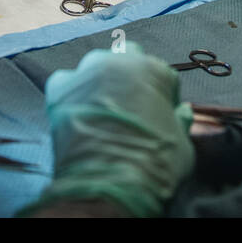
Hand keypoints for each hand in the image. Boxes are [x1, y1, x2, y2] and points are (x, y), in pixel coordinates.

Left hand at [20, 43, 195, 216]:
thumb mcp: (183, 143)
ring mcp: (86, 71)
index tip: (161, 114)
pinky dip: (73, 95)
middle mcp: (119, 61)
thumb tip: (181, 112)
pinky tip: (78, 115)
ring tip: (103, 111)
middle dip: (131, 76)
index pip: (163, 75)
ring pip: (96, 66)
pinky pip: (68, 83)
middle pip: (128, 58)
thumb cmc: (154, 163)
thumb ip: (181, 119)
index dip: (164, 96)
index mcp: (153, 69)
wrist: (108, 184)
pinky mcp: (59, 88)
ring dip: (101, 82)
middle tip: (131, 105)